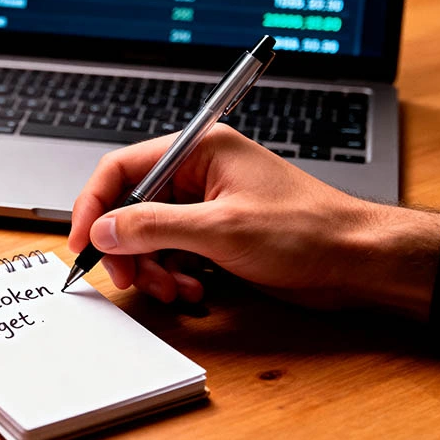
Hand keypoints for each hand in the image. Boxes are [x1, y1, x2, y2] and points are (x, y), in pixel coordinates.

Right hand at [69, 125, 439, 317]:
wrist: (356, 262)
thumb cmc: (307, 231)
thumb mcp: (221, 230)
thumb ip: (154, 226)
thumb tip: (103, 229)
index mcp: (198, 150)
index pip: (122, 169)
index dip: (94, 205)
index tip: (82, 240)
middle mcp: (196, 173)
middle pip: (130, 207)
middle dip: (127, 247)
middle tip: (129, 278)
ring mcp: (204, 205)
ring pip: (147, 236)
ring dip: (152, 267)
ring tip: (174, 289)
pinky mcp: (212, 234)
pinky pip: (170, 252)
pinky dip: (171, 274)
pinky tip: (192, 289)